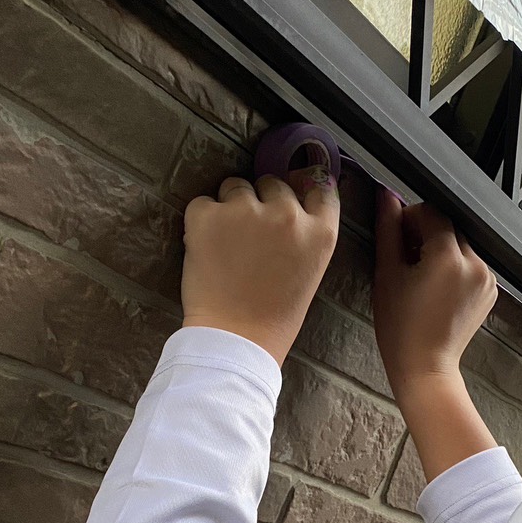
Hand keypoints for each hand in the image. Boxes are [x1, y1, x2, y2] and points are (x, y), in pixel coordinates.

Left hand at [181, 166, 339, 365]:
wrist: (235, 339)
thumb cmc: (274, 316)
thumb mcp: (308, 271)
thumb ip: (305, 235)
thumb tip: (291, 203)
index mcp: (321, 232)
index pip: (320, 188)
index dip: (301, 192)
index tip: (288, 201)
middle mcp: (288, 214)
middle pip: (273, 183)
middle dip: (261, 202)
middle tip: (250, 237)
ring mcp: (247, 211)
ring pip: (235, 186)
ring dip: (229, 207)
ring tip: (226, 243)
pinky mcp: (208, 215)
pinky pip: (202, 202)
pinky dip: (200, 220)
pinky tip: (206, 248)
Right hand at [372, 191, 498, 395]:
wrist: (425, 367)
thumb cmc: (400, 327)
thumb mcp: (388, 274)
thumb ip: (389, 230)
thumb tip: (386, 196)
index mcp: (449, 256)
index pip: (431, 212)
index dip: (409, 219)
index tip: (396, 238)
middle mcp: (475, 263)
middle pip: (448, 227)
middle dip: (426, 234)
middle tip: (405, 258)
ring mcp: (487, 278)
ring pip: (461, 244)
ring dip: (441, 249)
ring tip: (421, 275)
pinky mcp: (490, 290)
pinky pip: (471, 264)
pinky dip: (455, 266)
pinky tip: (436, 287)